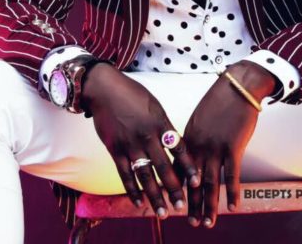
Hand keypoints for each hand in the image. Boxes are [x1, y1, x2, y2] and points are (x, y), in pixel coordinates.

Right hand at [81, 63, 198, 217]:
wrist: (105, 89)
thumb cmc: (132, 94)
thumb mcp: (155, 106)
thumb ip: (164, 125)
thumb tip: (175, 143)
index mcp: (160, 123)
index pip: (178, 149)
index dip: (188, 167)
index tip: (196, 183)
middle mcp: (147, 135)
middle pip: (163, 167)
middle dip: (174, 188)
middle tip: (182, 206)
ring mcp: (130, 144)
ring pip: (145, 175)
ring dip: (155, 196)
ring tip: (163, 212)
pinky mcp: (115, 149)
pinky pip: (125, 174)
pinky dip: (132, 190)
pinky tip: (140, 203)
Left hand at [179, 61, 275, 227]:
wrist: (237, 86)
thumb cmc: (220, 100)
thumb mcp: (200, 118)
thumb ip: (195, 136)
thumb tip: (191, 152)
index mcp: (188, 138)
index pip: (179, 168)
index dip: (177, 187)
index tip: (174, 202)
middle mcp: (199, 145)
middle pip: (192, 180)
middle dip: (191, 204)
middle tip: (189, 223)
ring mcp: (215, 147)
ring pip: (210, 182)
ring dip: (209, 205)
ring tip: (207, 223)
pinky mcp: (233, 146)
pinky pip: (232, 174)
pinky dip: (232, 192)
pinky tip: (232, 207)